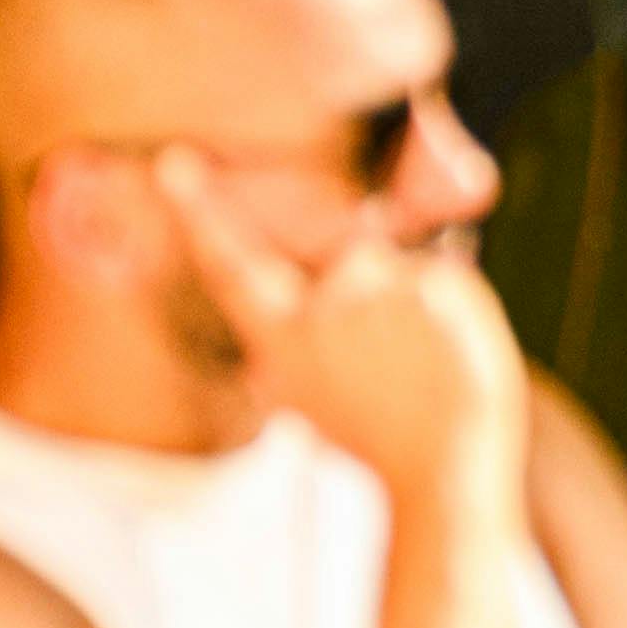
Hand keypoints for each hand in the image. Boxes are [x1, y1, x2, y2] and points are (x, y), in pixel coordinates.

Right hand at [154, 152, 526, 500]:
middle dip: (374, 292)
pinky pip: (444, 277)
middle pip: (350, 255)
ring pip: (401, 270)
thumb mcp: (310, 394)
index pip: (231, 262)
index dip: (199, 209)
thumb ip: (304, 333)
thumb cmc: (378, 438)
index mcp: (280, 336)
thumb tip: (322, 286)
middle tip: (394, 360)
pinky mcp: (436, 277)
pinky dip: (451, 312)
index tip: (175, 162)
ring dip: (415, 305)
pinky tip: (447, 357)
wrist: (443, 465)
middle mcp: (323, 300)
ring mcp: (381, 285)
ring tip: (422, 366)